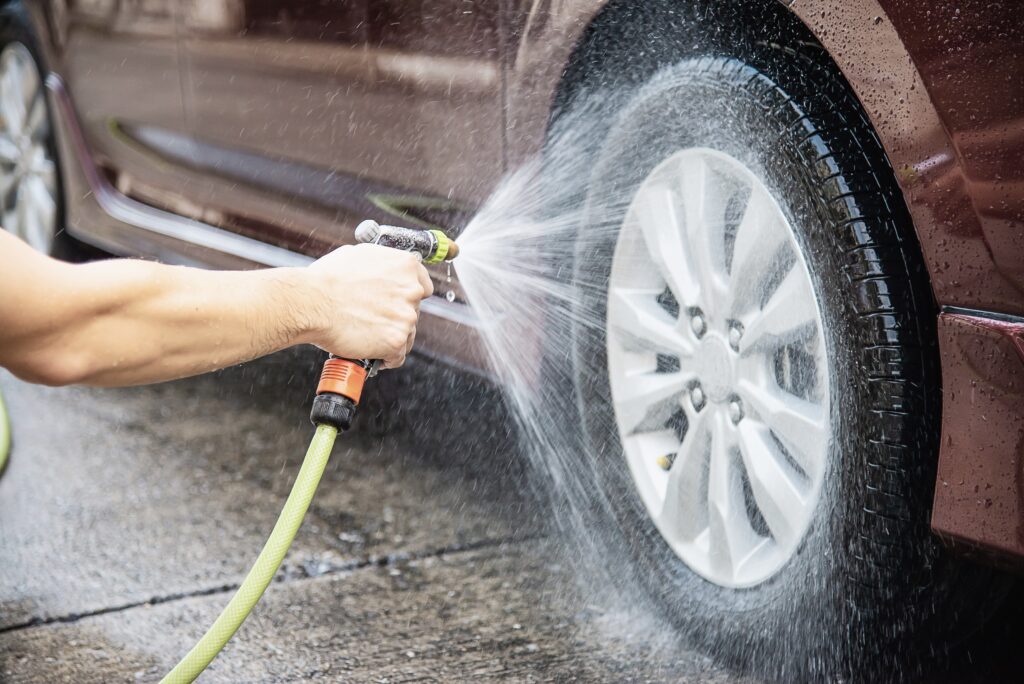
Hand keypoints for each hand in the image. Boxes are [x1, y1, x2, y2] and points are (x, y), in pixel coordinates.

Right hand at [300, 244, 432, 367]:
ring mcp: (406, 317)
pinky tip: (373, 355)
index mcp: (405, 266)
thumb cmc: (326, 279)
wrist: (311, 302)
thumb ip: (380, 265)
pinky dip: (386, 358)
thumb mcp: (358, 256)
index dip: (408, 298)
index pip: (423, 287)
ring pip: (407, 334)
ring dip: (392, 338)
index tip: (398, 304)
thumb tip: (381, 271)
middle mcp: (411, 290)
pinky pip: (398, 356)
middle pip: (413, 311)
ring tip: (369, 339)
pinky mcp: (396, 341)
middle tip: (373, 321)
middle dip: (395, 317)